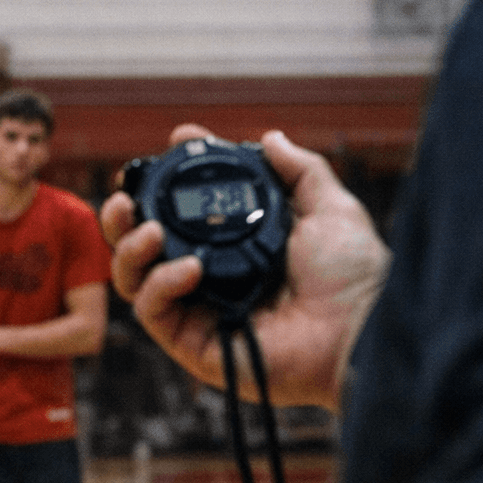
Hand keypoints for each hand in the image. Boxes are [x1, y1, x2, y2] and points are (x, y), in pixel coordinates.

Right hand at [101, 127, 388, 408]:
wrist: (360, 331)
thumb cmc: (353, 279)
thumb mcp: (331, 209)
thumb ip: (301, 170)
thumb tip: (270, 138)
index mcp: (239, 244)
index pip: (187, 210)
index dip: (171, 179)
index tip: (174, 146)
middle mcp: (212, 275)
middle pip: (143, 246)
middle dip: (122, 219)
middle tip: (125, 199)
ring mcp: (199, 310)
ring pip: (134, 279)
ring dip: (130, 249)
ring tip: (150, 232)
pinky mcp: (193, 344)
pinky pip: (152, 312)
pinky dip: (159, 284)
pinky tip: (187, 268)